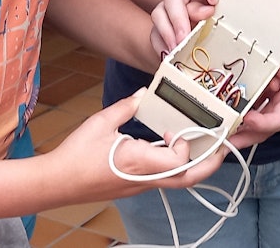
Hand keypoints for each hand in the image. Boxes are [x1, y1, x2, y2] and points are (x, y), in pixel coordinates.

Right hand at [46, 90, 226, 201]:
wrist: (55, 183)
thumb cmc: (75, 155)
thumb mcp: (101, 123)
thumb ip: (126, 106)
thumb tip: (142, 92)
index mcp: (139, 163)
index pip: (178, 161)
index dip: (185, 145)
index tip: (174, 130)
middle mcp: (144, 178)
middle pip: (188, 179)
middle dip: (210, 165)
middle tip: (224, 147)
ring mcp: (140, 186)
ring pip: (178, 181)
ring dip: (196, 165)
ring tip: (207, 147)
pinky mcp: (135, 186)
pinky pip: (164, 178)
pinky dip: (177, 166)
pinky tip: (175, 149)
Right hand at [149, 0, 229, 54]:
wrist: (216, 19)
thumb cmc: (230, 8)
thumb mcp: (235, 4)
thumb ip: (232, 6)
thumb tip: (232, 15)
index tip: (215, 0)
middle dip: (180, 18)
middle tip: (186, 36)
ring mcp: (172, 7)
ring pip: (159, 13)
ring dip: (167, 33)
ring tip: (177, 49)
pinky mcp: (164, 24)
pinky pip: (154, 33)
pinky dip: (160, 45)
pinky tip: (169, 56)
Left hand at [225, 36, 279, 148]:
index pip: (278, 120)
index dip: (262, 123)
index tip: (248, 118)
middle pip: (261, 131)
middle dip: (242, 139)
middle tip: (221, 142)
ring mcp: (270, 104)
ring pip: (252, 124)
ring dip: (234, 130)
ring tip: (213, 132)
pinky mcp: (262, 97)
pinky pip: (247, 110)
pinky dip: (234, 114)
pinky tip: (217, 112)